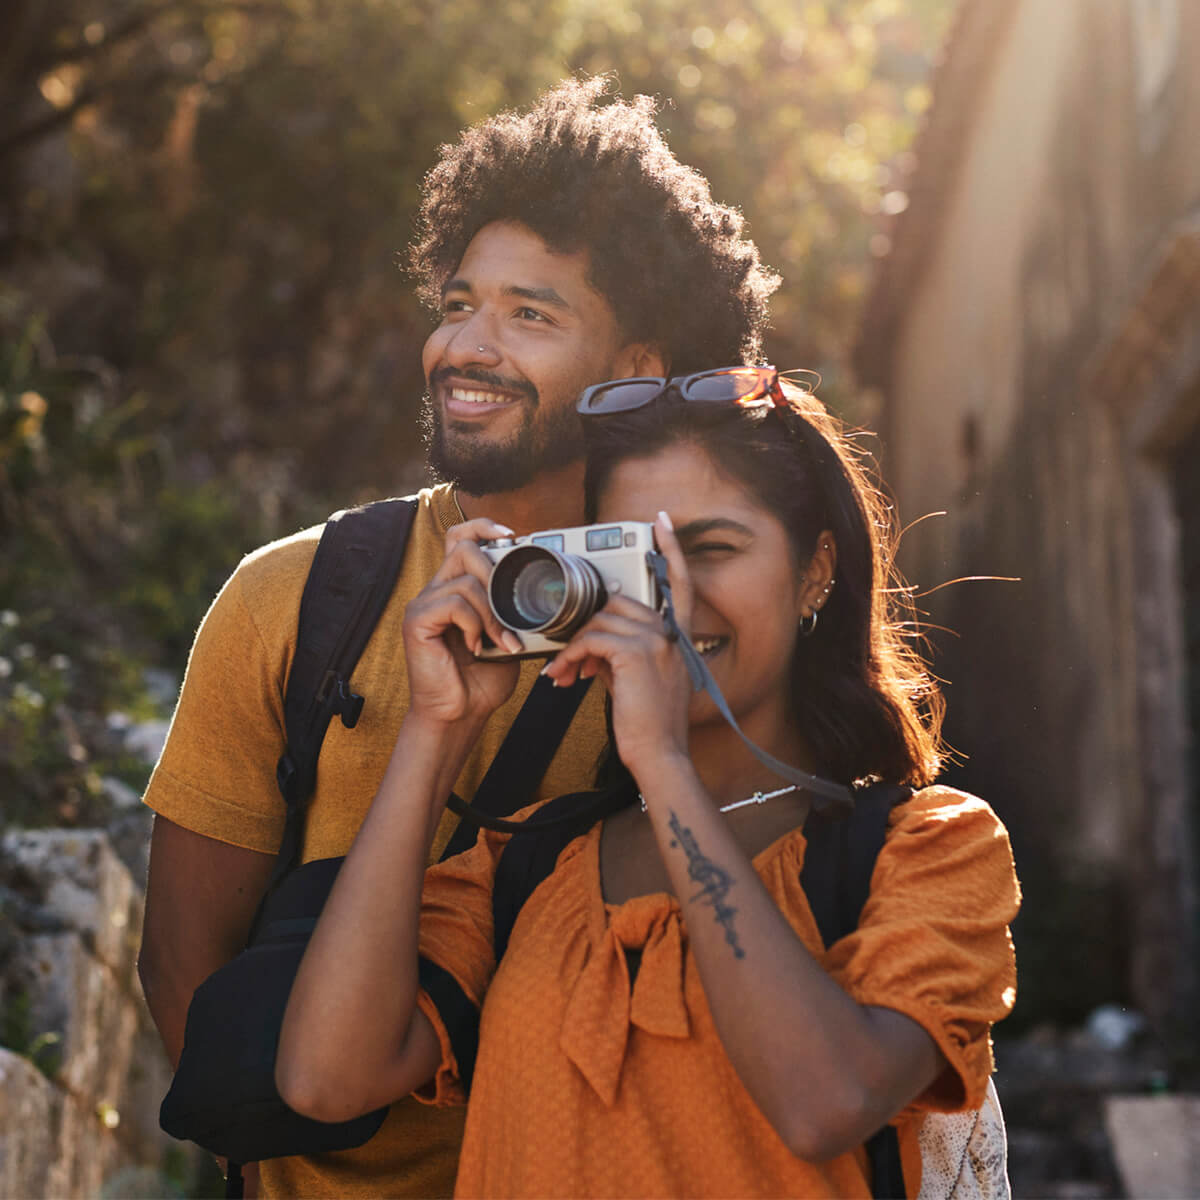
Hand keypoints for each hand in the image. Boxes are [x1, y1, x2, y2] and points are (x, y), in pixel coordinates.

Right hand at [402, 519, 523, 725]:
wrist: (459, 715)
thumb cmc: (481, 680)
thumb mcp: (508, 637)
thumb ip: (515, 611)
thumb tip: (544, 593)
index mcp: (456, 589)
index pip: (460, 537)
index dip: (483, 526)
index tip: (511, 535)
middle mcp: (436, 590)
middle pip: (464, 548)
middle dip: (496, 574)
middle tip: (511, 612)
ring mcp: (423, 604)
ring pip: (466, 579)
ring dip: (493, 613)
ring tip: (501, 642)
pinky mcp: (416, 621)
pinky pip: (455, 603)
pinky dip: (475, 625)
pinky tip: (476, 648)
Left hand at [542, 512, 692, 777]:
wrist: (659, 755)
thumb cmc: (647, 724)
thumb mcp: (639, 678)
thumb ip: (622, 650)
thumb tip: (591, 641)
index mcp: (676, 636)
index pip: (680, 582)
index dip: (671, 550)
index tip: (660, 520)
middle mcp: (670, 632)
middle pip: (617, 602)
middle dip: (586, 626)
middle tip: (568, 659)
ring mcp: (655, 641)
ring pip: (599, 621)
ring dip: (573, 647)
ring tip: (563, 675)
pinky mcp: (635, 654)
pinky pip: (590, 639)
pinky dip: (570, 657)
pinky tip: (564, 677)